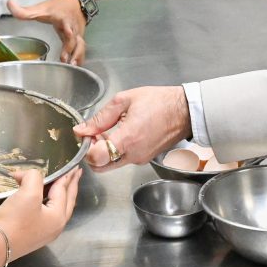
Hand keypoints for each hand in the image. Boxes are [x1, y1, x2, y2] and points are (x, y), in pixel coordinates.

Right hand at [0, 167, 78, 255]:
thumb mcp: (28, 193)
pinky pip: (45, 214)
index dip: (66, 176)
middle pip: (67, 201)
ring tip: (62, 185)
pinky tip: (43, 200)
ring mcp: (44, 233)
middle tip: (76, 174)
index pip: (64, 190)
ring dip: (60, 195)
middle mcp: (55, 226)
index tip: (74, 166)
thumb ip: (34, 178)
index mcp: (58, 216)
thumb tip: (26, 176)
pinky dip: (47, 203)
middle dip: (71, 187)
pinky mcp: (31, 235)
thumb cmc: (15, 219)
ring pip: (56, 208)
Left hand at [8, 0, 86, 65]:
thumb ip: (24, 11)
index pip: (66, 23)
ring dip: (77, 55)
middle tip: (65, 59)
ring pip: (80, 45)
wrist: (74, 2)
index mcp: (62, 18)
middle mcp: (72, 26)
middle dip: (71, 48)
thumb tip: (9, 4)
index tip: (68, 33)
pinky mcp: (79, 38)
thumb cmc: (57, 7)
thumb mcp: (40, 8)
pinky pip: (81, 49)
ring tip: (72, 65)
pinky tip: (75, 65)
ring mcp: (77, 33)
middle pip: (74, 38)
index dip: (68, 29)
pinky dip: (79, 57)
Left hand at [75, 87, 190, 169]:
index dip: (86, 147)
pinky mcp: (144, 159)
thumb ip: (101, 117)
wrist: (184, 111)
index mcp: (128, 138)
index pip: (96, 158)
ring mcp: (139, 159)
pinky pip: (123, 159)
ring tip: (108, 131)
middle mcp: (133, 154)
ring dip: (104, 151)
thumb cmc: (159, 102)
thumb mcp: (125, 100)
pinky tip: (120, 133)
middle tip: (94, 134)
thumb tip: (82, 129)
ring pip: (111, 163)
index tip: (87, 134)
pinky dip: (116, 150)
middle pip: (100, 166)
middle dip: (92, 152)